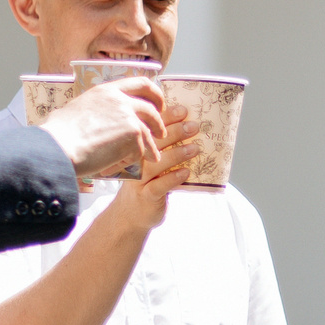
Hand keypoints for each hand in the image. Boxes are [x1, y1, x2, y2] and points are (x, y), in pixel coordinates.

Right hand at [39, 80, 167, 182]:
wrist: (59, 148)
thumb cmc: (58, 133)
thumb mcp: (75, 109)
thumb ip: (90, 109)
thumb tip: (83, 112)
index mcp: (106, 90)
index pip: (140, 83)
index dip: (154, 94)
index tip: (159, 105)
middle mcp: (120, 99)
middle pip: (151, 108)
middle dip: (159, 122)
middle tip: (161, 132)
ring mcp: (129, 116)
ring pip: (148, 133)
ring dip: (152, 146)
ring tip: (153, 156)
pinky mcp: (133, 134)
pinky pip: (140, 150)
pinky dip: (134, 160)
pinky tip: (125, 165)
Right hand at [100, 104, 201, 231]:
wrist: (130, 215)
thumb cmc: (146, 183)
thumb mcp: (152, 163)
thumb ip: (164, 147)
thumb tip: (190, 127)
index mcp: (135, 149)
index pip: (149, 128)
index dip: (166, 117)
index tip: (183, 110)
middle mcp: (134, 162)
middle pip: (152, 142)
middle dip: (174, 132)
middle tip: (193, 126)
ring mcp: (138, 180)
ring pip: (155, 164)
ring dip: (176, 154)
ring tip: (195, 148)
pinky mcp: (145, 197)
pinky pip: (158, 187)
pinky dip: (172, 178)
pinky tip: (186, 172)